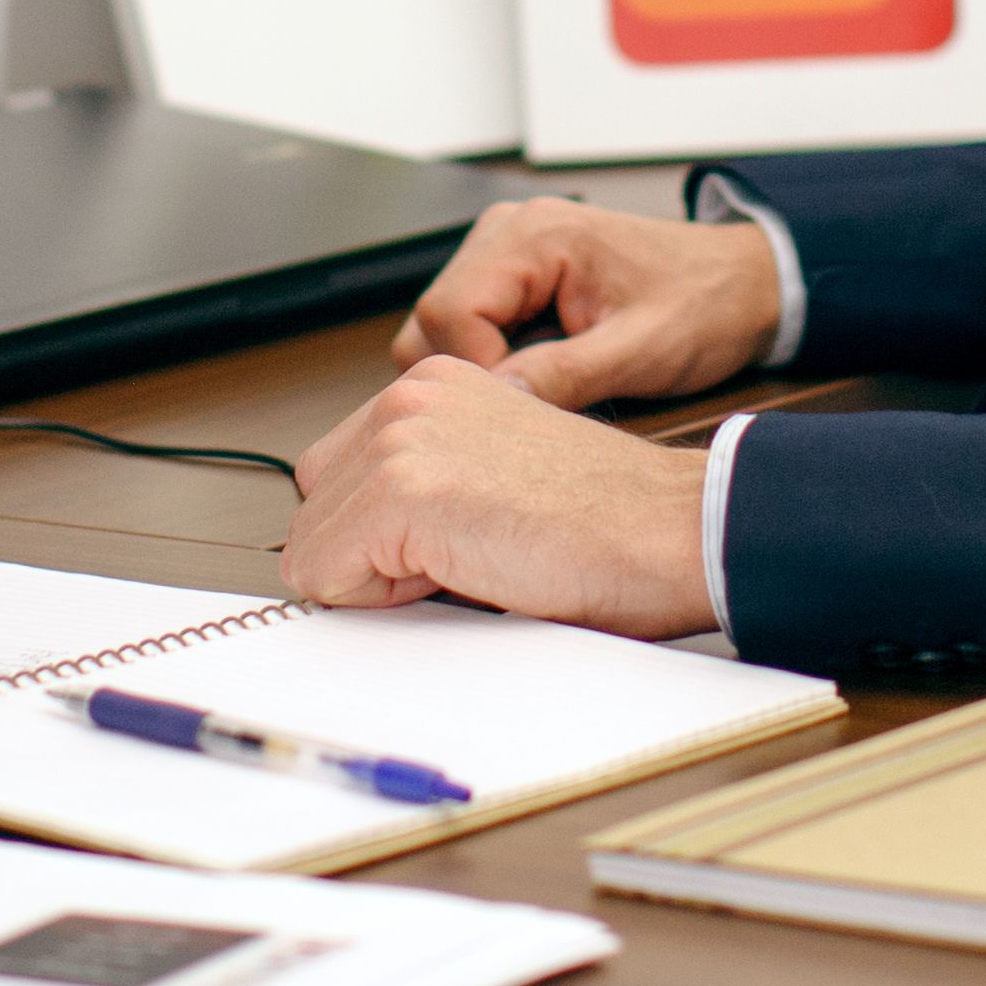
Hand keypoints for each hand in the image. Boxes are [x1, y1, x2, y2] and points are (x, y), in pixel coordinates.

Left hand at [285, 357, 716, 634]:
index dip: (383, 532)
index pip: (335, 476)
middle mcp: (411, 394)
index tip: (455, 536)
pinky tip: (463, 571)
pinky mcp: (402, 490)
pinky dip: (381, 601)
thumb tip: (357, 545)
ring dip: (378, 578)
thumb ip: (425, 482)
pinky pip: (323, 576)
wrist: (672, 528)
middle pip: (313, 507)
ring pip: (312, 546)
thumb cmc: (609, 519)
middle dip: (368, 552)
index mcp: (434, 384)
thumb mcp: (494, 473)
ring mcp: (403, 436)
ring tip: (470, 558)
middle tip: (463, 552)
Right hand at [392, 194, 779, 408]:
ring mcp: (507, 251)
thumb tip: (496, 406)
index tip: (519, 409)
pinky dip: (495, 359)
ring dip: (482, 369)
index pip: (447, 312)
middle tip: (531, 406)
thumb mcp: (641, 350)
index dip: (472, 372)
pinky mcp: (515, 275)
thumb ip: (563, 376)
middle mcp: (508, 232)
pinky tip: (544, 373)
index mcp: (535, 235)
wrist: (742, 284)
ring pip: (443, 328)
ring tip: (545, 387)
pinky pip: (472, 326)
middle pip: (432, 320)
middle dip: (471, 374)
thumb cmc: (704, 302)